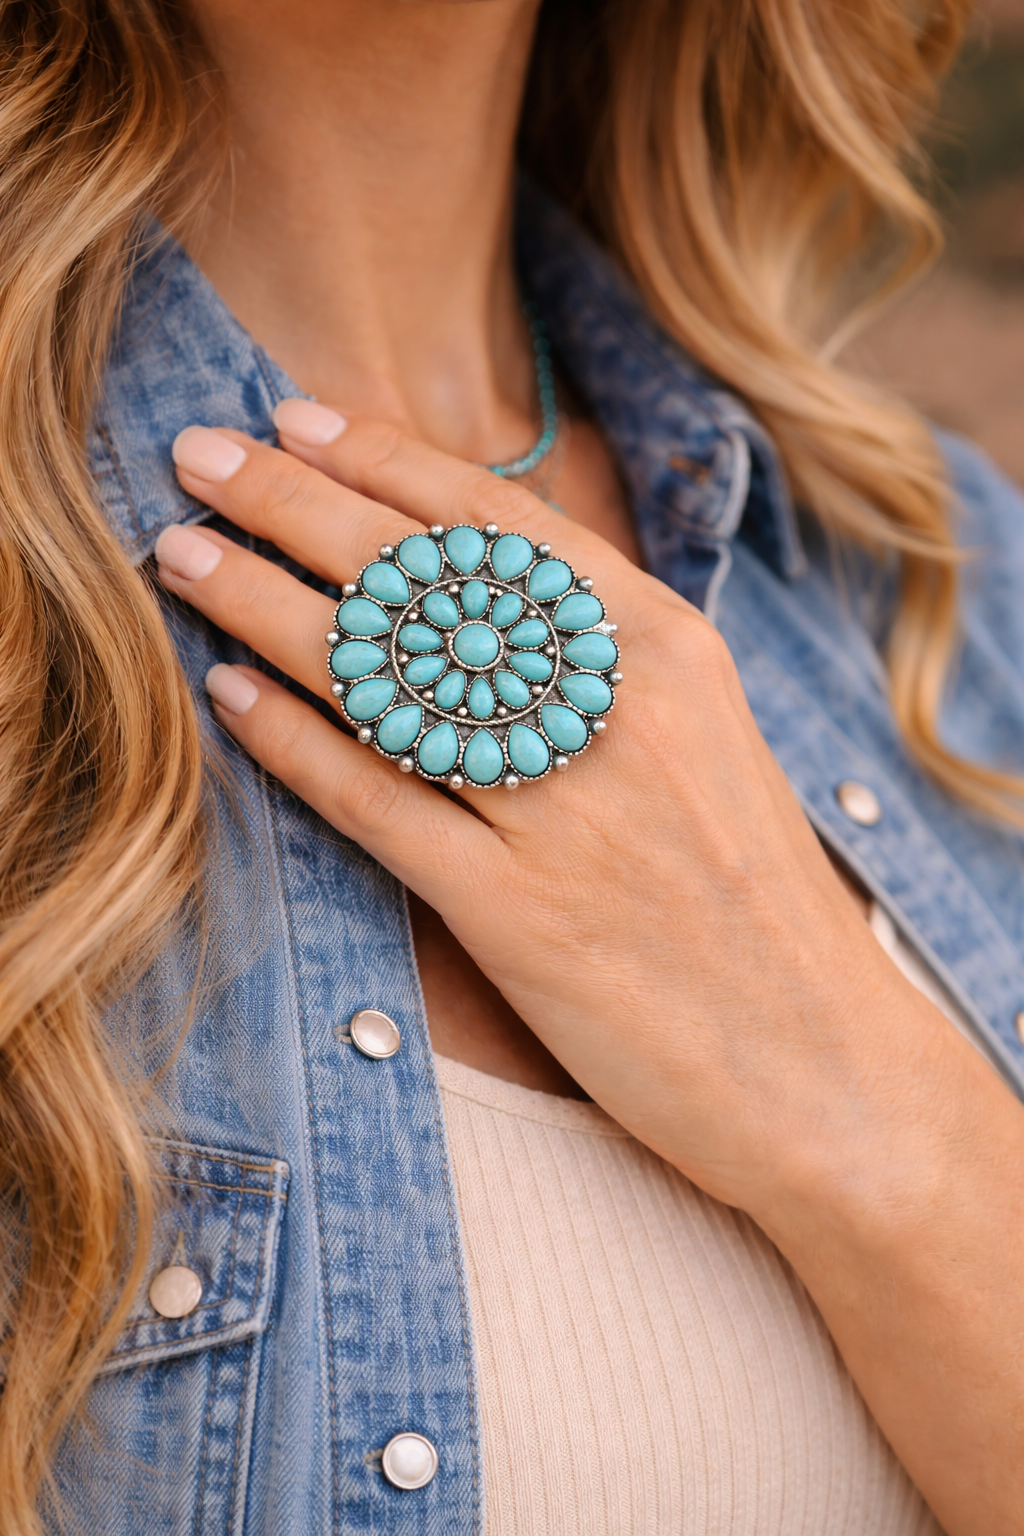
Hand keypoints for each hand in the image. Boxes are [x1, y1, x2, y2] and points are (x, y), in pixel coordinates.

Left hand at [158, 407, 1023, 1535]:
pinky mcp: (516, 914)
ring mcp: (563, 810)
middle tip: (199, 455)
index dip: (380, 458)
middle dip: (292, 500)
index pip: (499, 520)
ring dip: (261, 604)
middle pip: (421, 575)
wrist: (818, 1060)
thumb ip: (600, 656)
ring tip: (180, 556)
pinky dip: (291, 743)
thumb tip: (471, 582)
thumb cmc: (749, 893)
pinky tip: (229, 698)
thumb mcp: (704, 737)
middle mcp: (613, 708)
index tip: (292, 417)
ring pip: (380, 676)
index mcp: (666, 649)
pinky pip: (376, 803)